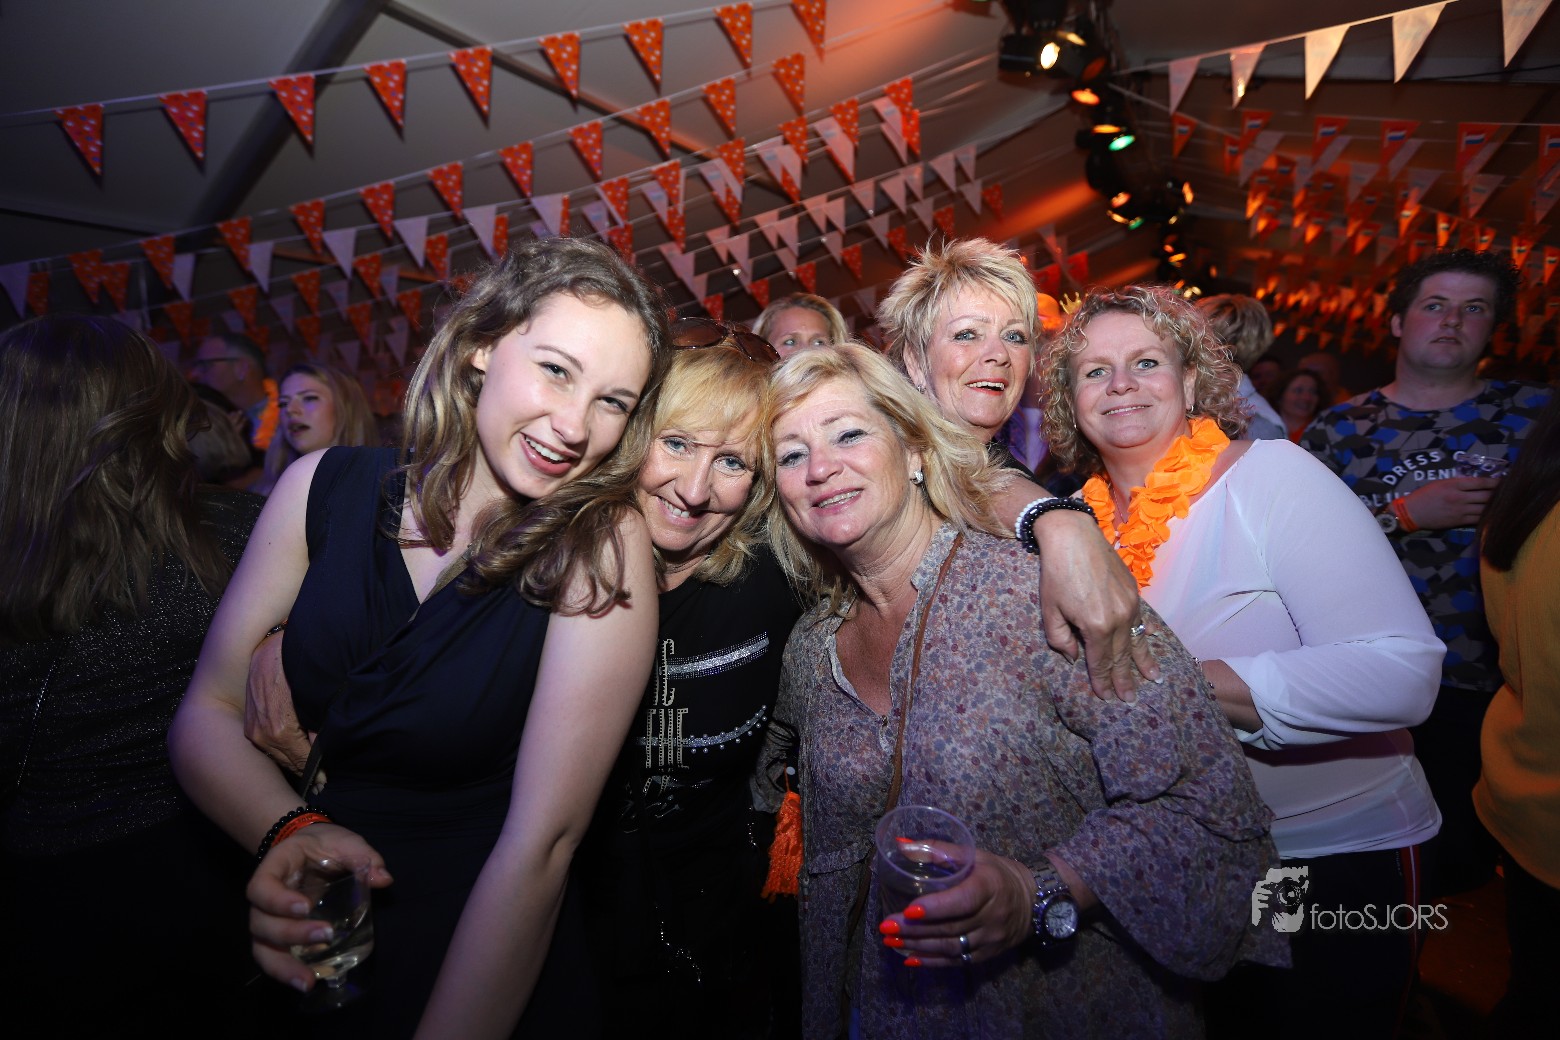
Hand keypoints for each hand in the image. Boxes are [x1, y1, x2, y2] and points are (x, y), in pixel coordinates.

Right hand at [244, 629, 316, 779]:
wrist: (270, 648)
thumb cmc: (296, 668)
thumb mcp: (314, 695)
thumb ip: (318, 724)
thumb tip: (321, 743)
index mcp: (280, 730)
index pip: (302, 759)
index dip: (316, 770)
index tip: (326, 780)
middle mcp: (262, 734)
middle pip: (288, 761)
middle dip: (306, 771)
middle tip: (321, 784)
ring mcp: (253, 730)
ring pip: (276, 756)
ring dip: (293, 764)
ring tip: (310, 776)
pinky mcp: (249, 724)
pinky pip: (267, 746)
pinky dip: (281, 753)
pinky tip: (293, 758)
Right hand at [247, 823, 391, 991]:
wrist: (308, 847)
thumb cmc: (323, 845)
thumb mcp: (342, 841)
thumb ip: (362, 855)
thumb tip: (383, 879)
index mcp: (274, 868)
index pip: (261, 887)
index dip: (277, 900)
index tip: (305, 906)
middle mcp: (263, 898)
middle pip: (261, 923)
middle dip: (291, 935)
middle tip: (326, 935)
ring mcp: (268, 919)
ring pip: (262, 948)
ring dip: (282, 967)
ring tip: (307, 981)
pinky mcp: (278, 937)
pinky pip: (273, 957)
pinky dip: (286, 972)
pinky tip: (307, 981)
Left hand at [877, 850, 1033, 966]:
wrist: (1033, 901)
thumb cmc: (996, 872)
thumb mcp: (973, 855)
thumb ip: (937, 850)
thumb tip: (900, 843)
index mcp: (990, 886)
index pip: (963, 901)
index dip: (936, 907)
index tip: (909, 909)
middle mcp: (992, 916)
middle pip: (951, 927)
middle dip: (915, 929)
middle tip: (886, 926)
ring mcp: (991, 939)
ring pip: (951, 947)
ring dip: (918, 945)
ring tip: (890, 941)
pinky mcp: (987, 954)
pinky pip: (957, 961)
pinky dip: (932, 961)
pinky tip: (910, 957)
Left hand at [1032, 509, 1159, 699]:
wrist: (1073, 536)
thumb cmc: (1056, 573)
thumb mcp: (1049, 610)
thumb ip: (1060, 639)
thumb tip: (1074, 658)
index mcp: (1096, 626)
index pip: (1100, 661)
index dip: (1103, 681)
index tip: (1107, 697)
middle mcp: (1119, 618)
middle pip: (1122, 655)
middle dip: (1125, 679)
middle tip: (1130, 699)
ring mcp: (1130, 604)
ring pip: (1137, 640)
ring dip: (1143, 662)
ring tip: (1153, 680)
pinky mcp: (1134, 592)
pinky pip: (1142, 622)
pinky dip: (1146, 637)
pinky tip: (1150, 645)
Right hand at [1396, 477, 1498, 530]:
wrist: (1412, 512)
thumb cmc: (1424, 495)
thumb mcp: (1440, 483)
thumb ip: (1458, 483)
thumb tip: (1476, 484)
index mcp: (1454, 484)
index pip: (1480, 482)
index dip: (1495, 482)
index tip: (1506, 480)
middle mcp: (1459, 497)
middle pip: (1486, 495)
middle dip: (1500, 494)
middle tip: (1512, 492)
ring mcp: (1460, 510)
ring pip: (1484, 508)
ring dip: (1496, 507)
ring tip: (1507, 504)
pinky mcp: (1458, 521)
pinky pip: (1478, 519)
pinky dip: (1487, 517)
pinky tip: (1494, 515)